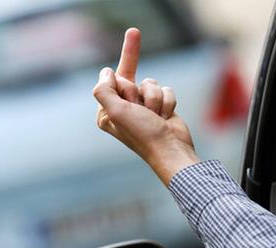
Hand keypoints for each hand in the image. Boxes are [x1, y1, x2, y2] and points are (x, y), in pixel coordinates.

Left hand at [93, 28, 198, 185]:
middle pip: (128, 77)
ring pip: (149, 83)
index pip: (110, 80)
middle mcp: (122, 108)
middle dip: (138, 92)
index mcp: (106, 111)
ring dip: (154, 98)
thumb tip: (106, 72)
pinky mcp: (159, 106)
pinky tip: (165, 117)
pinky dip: (167, 102)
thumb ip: (104, 90)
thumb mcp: (116, 112)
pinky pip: (165, 89)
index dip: (122, 82)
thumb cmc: (143, 134)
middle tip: (142, 110)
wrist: (171, 149)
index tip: (129, 75)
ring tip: (155, 116)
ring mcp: (142, 107)